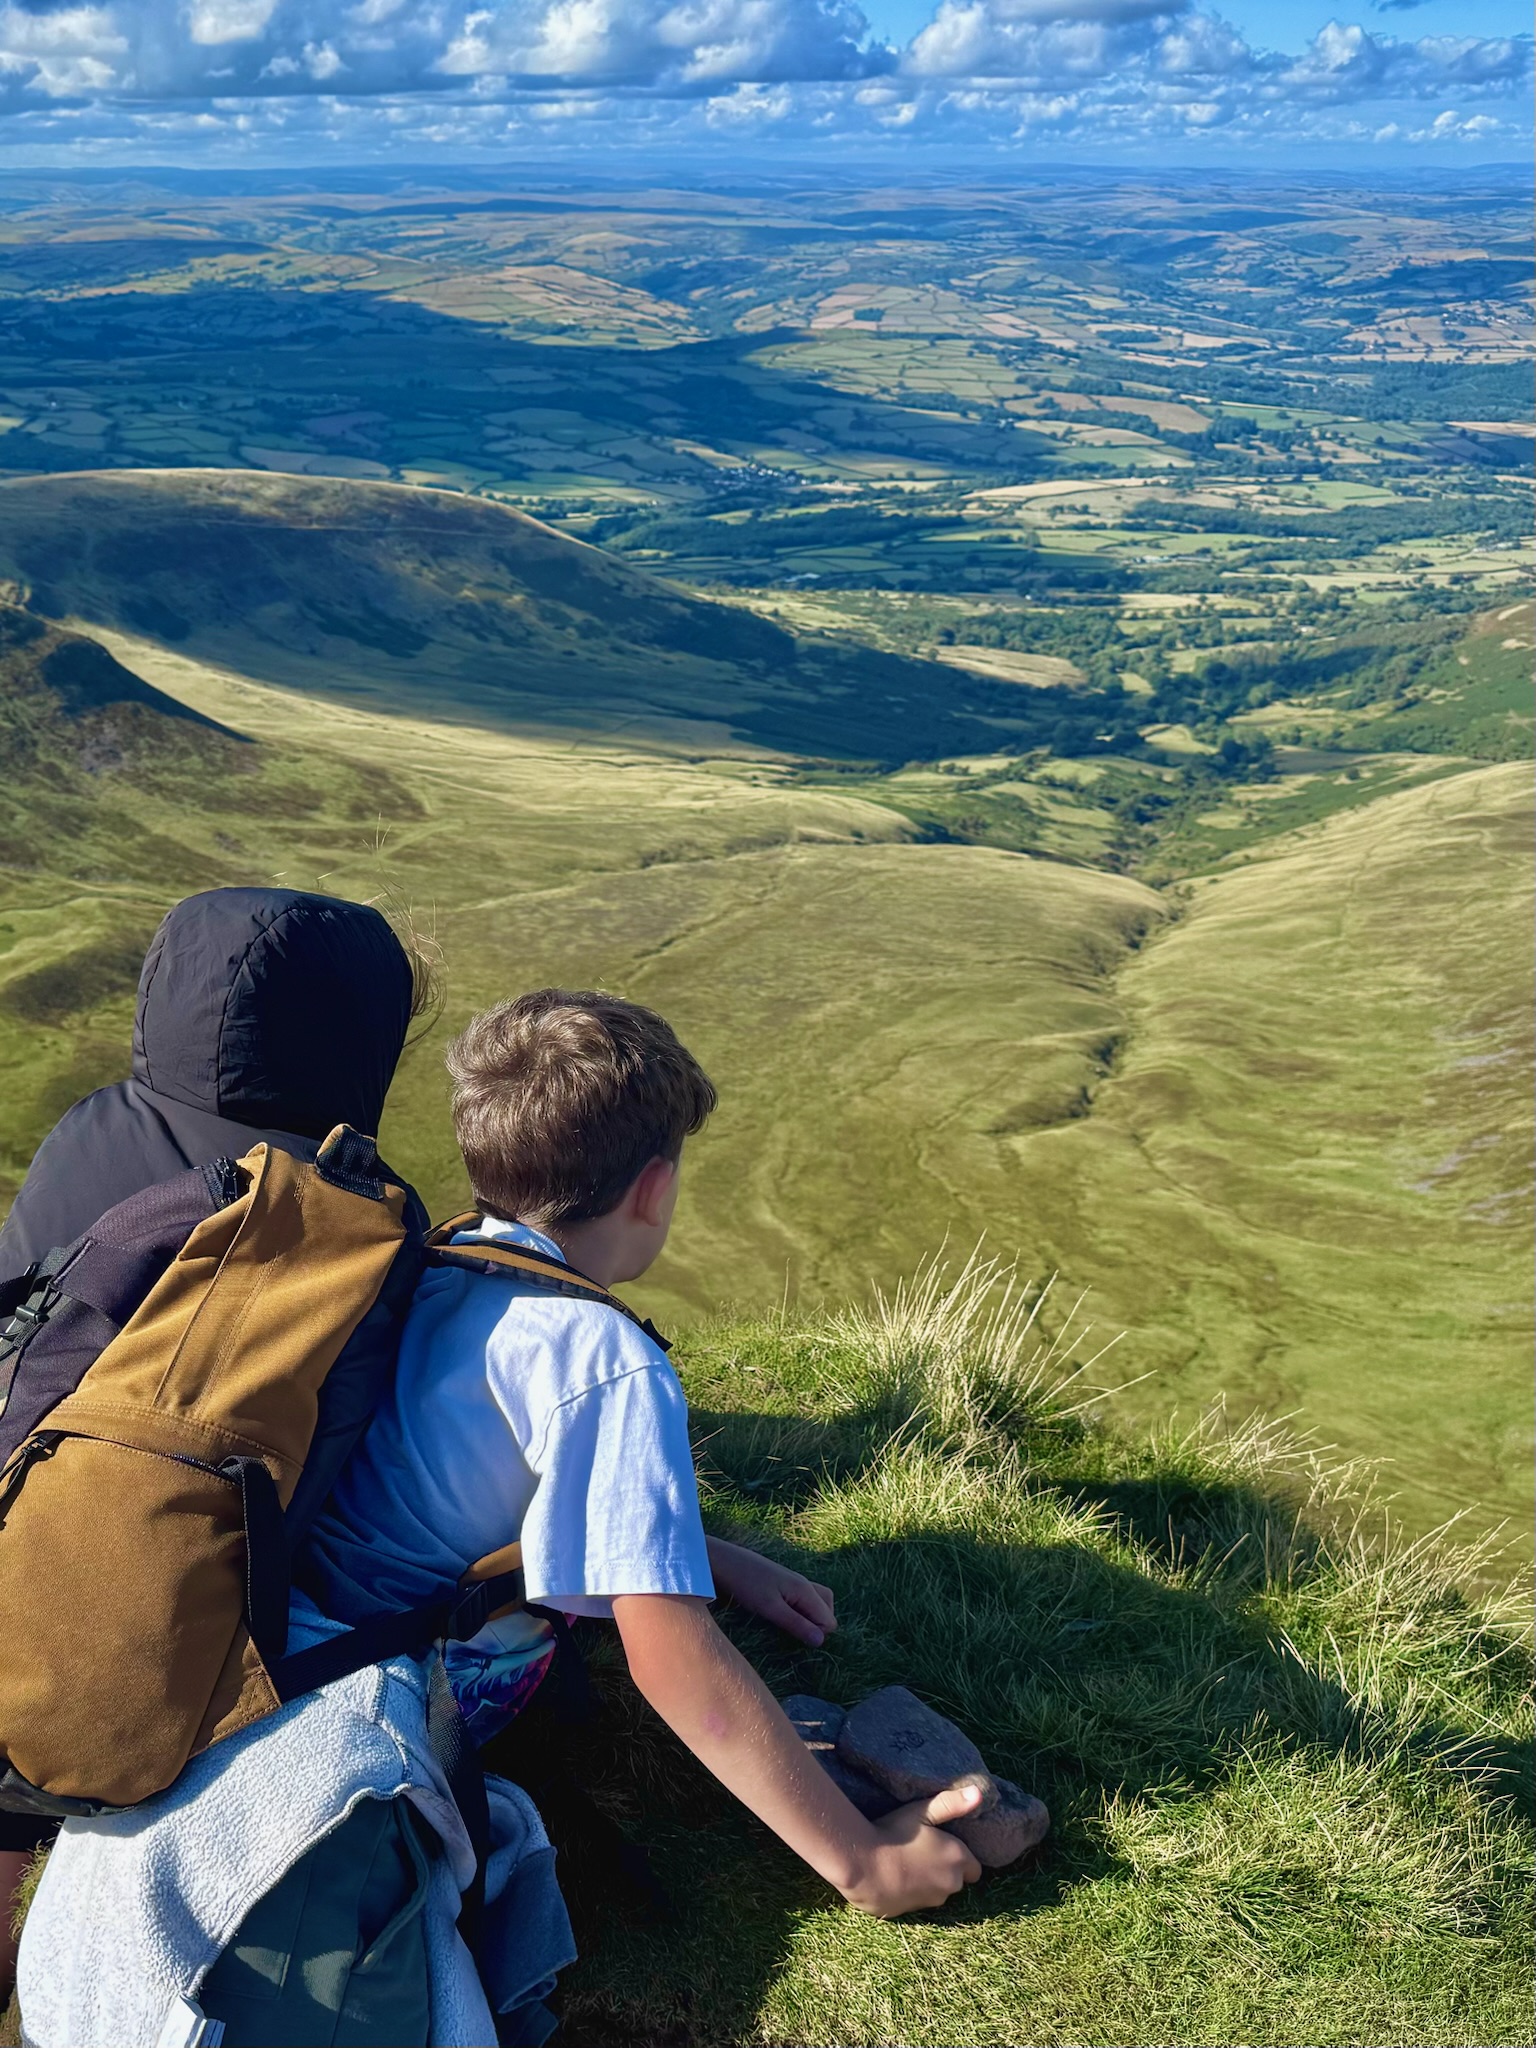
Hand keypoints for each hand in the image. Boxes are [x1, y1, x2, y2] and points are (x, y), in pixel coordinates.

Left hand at [706, 1536, 837, 1646]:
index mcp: (805, 1589)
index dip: (817, 1634)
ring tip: (790, 1628)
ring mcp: (793, 1583)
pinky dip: (799, 1611)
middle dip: (818, 1626)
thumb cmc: (745, 1584)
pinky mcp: (782, 1583)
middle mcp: (804, 1584)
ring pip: (816, 1603)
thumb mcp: (770, 1608)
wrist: (722, 1561)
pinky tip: (782, 1617)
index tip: (794, 1637)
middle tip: (794, 1633)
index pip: (829, 1620)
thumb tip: (821, 1641)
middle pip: (827, 1609)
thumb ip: (796, 1624)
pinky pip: (802, 1599)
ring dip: (809, 1618)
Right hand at [838, 1783, 984, 1918]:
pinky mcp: (909, 1913)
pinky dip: (908, 1893)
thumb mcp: (923, 1811)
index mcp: (957, 1860)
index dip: (962, 1859)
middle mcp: (949, 1885)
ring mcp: (929, 1902)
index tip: (945, 1848)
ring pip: (936, 1893)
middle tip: (922, 1852)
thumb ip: (952, 1803)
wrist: (863, 1864)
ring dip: (927, 1883)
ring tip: (906, 1863)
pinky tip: (892, 1877)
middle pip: (955, 1881)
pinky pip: (914, 1902)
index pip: (975, 1870)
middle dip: (945, 1871)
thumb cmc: (895, 1833)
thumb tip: (979, 1794)